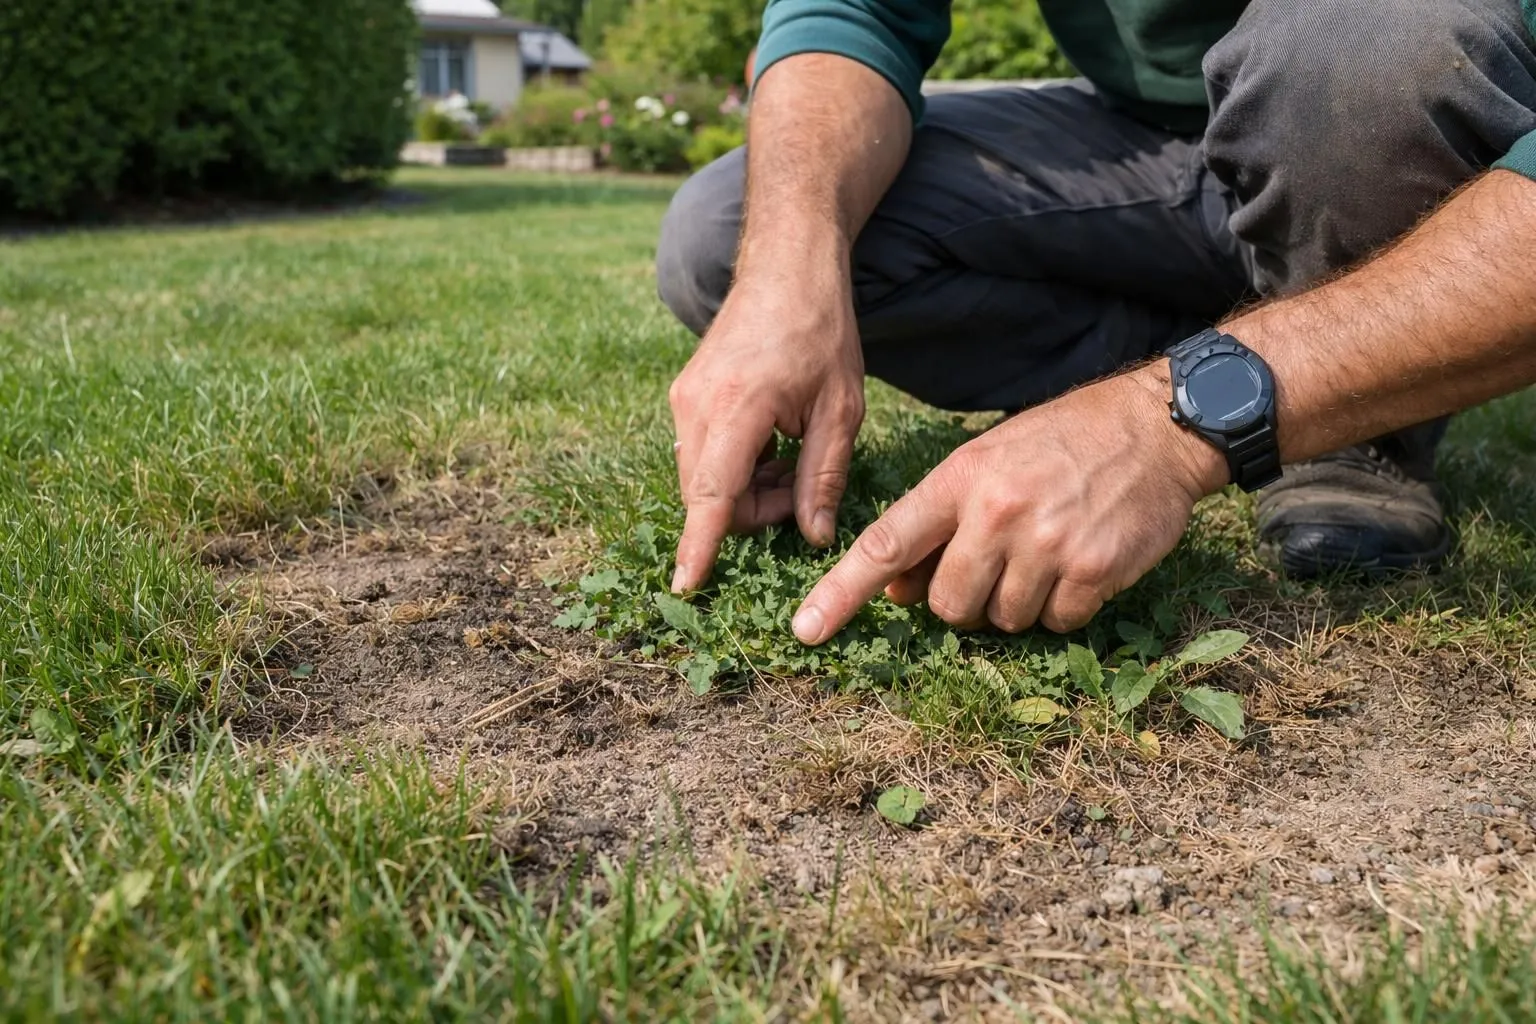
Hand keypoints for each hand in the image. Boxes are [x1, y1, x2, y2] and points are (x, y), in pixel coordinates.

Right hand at [669, 278, 865, 591]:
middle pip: (709, 497)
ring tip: (792, 462)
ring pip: (704, 480)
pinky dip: (734, 468)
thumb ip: (824, 477)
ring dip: (745, 490)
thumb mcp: (841, 410)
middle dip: (752, 512)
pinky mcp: (684, 396)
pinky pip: (702, 456)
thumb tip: (813, 537)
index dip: (701, 546)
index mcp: (738, 408)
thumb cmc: (821, 332)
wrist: (785, 268)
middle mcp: (696, 406)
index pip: (713, 495)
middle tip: (801, 490)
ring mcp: (684, 399)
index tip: (686, 586)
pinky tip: (772, 446)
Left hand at [791, 365, 1227, 642]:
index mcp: (960, 480)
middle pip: (946, 606)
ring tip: (1044, 552)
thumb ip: (940, 522)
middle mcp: (997, 512)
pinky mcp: (1093, 571)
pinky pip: (1056, 623)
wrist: (1154, 427)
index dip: (842, 593)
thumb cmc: (1059, 445)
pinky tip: (1079, 563)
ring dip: (1017, 603)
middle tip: (994, 565)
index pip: (886, 544)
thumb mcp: (987, 462)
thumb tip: (894, 588)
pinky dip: (1063, 607)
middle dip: (962, 602)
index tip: (806, 630)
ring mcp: (1046, 544)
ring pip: (1002, 621)